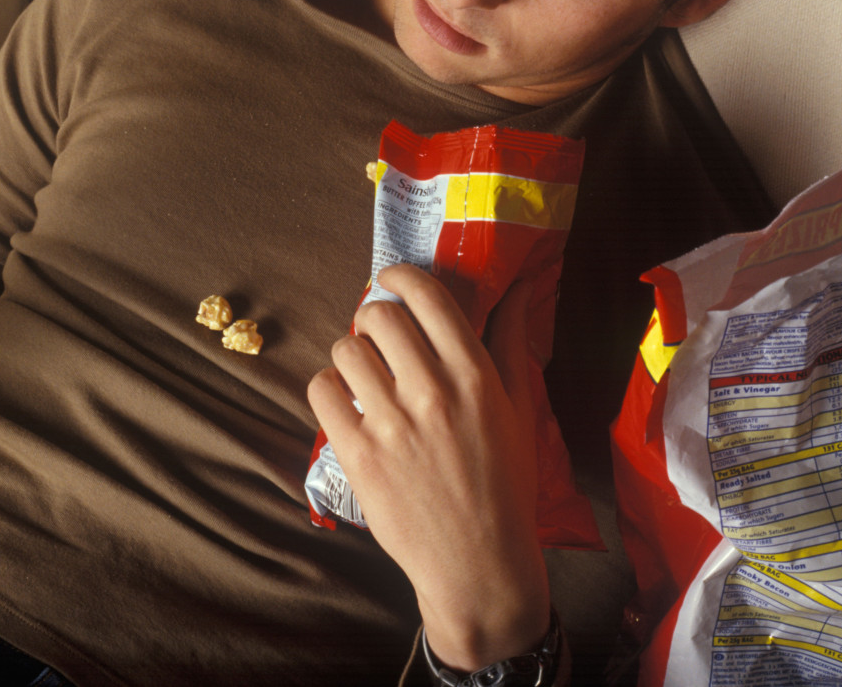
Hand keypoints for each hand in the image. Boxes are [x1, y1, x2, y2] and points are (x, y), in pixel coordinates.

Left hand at [306, 264, 549, 672]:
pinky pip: (321, 390)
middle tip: (379, 340)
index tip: (390, 281)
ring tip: (364, 377)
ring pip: (344, 350)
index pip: (426, 296)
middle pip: (377, 315)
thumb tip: (518, 286)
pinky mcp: (357, 454)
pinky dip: (328, 389)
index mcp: (475, 376)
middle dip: (373, 320)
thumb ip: (512, 342)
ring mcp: (391, 424)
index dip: (400, 277)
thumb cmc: (504, 485)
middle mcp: (431, 392)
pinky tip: (347, 404)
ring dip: (350, 356)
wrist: (478, 564)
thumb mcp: (520, 410)